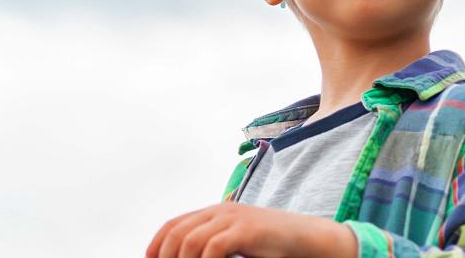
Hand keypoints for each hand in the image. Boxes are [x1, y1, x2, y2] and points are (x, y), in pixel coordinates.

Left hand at [144, 202, 355, 257]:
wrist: (308, 239)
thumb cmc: (273, 246)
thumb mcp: (237, 242)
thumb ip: (214, 246)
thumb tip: (191, 257)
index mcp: (216, 212)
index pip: (174, 225)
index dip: (156, 244)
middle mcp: (221, 211)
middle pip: (178, 233)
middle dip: (165, 257)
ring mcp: (233, 218)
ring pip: (191, 241)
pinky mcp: (246, 230)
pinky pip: (213, 248)